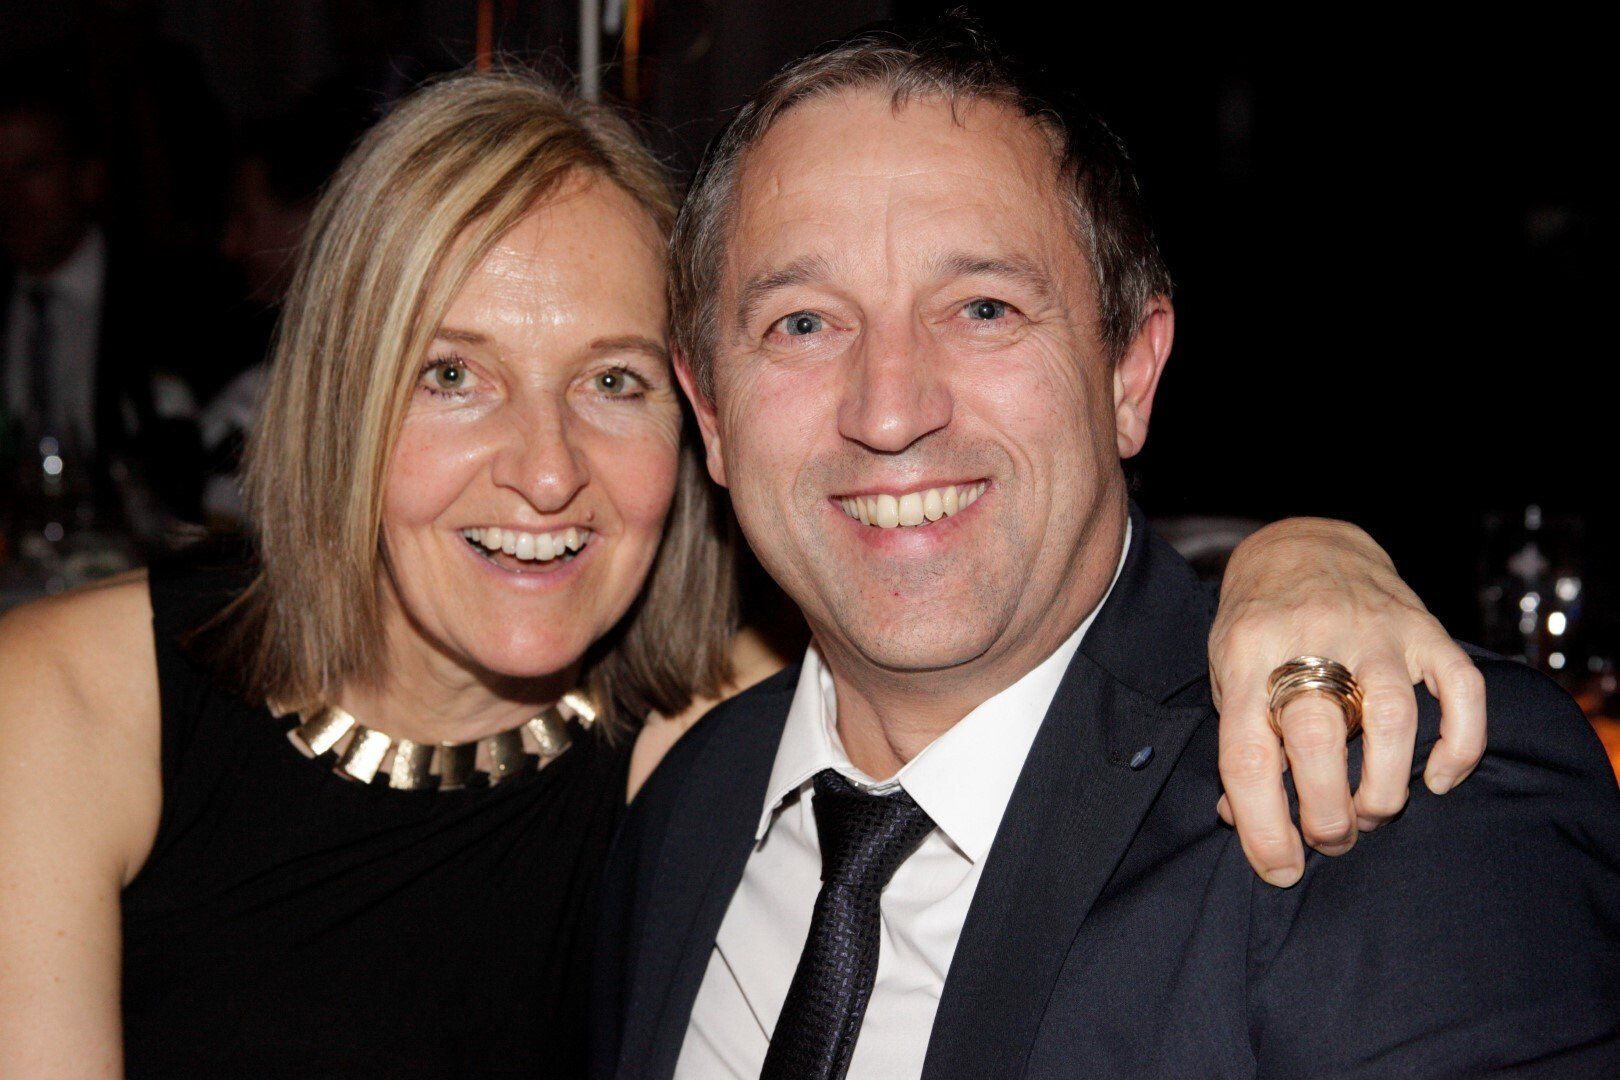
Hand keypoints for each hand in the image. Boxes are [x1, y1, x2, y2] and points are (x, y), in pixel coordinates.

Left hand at [1209, 518, 1485, 886]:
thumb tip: (1242, 821)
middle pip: (1316, 737)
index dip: (1260, 823)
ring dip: (1384, 787)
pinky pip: (1461, 689)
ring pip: (1390, 717)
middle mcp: (1308, 638)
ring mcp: (1372, 630)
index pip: (1246, 752)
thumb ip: (1239, 743)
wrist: (1302, 546)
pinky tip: (1439, 779)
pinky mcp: (1424, 626)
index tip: (1279, 868)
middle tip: (1330, 840)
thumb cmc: (1259, 627)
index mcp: (1245, 654)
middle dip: (1325, 812)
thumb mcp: (1226, 675)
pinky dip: (1459, 743)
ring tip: (1371, 813)